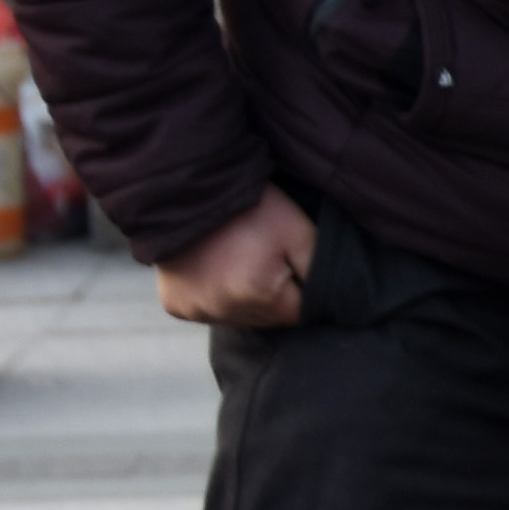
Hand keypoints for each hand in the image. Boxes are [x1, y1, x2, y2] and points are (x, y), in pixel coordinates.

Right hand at [158, 189, 319, 331]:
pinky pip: (208, 311)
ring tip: (240, 262)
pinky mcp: (176, 306)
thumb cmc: (250, 207)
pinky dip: (216, 297)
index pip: (299, 314)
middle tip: (266, 258)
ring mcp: (196, 311)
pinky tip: (215, 270)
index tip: (293, 265)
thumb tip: (332, 300)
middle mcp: (225, 311)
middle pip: (268, 318)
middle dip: (275, 295)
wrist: (189, 191)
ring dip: (245, 299)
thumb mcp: (298, 231)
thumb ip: (319, 270)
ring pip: (239, 317)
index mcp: (259, 295)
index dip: (303, 291)